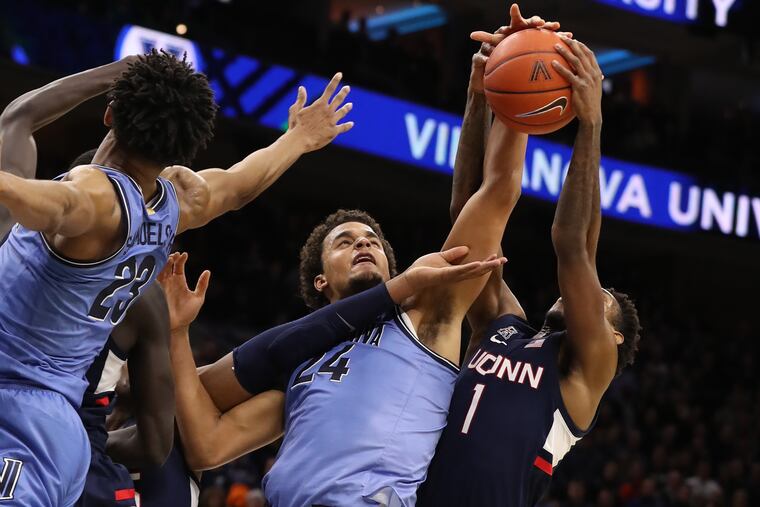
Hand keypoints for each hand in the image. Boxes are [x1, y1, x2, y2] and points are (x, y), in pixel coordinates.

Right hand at [156, 252, 210, 331]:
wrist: (177, 327)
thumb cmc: (188, 314)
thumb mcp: (198, 298)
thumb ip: (202, 285)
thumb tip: (207, 271)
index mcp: (180, 281)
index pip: (179, 266)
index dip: (181, 259)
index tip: (184, 254)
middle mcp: (170, 282)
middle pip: (168, 266)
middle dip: (170, 258)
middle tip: (174, 255)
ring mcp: (161, 286)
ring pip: (159, 270)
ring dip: (163, 264)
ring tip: (168, 259)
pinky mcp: (154, 292)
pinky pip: (152, 280)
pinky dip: (153, 272)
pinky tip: (156, 267)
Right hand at [288, 72, 353, 151]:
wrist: (300, 139)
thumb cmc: (297, 125)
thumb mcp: (296, 110)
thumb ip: (301, 99)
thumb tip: (301, 88)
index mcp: (319, 104)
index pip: (329, 89)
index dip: (335, 81)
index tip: (340, 74)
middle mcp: (328, 111)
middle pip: (338, 99)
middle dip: (343, 93)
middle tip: (347, 88)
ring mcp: (332, 121)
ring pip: (342, 112)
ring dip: (346, 108)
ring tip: (350, 105)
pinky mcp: (334, 132)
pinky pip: (343, 127)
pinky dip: (348, 125)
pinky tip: (351, 124)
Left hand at [388, 246, 505, 301]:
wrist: (411, 277)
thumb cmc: (423, 269)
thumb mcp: (440, 257)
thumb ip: (453, 254)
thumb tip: (466, 248)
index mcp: (456, 270)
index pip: (475, 266)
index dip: (487, 262)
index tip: (498, 256)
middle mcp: (457, 275)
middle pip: (477, 270)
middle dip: (491, 265)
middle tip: (505, 260)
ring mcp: (452, 276)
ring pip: (471, 271)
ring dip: (484, 266)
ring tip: (496, 261)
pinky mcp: (444, 276)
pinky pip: (459, 271)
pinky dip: (469, 268)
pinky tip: (478, 264)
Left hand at [469, 4, 567, 93]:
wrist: (520, 42)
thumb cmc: (508, 41)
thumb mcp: (496, 40)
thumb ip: (486, 37)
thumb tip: (471, 35)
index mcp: (517, 24)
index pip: (515, 18)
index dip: (515, 13)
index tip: (514, 7)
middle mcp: (529, 25)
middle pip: (533, 21)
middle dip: (536, 20)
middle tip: (539, 21)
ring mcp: (539, 30)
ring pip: (546, 27)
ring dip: (551, 26)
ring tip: (557, 27)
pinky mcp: (546, 36)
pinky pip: (555, 36)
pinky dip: (562, 35)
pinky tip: (570, 37)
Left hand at [551, 36, 602, 124]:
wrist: (592, 116)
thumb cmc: (589, 105)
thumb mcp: (591, 90)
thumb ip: (586, 81)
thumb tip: (578, 76)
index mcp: (596, 72)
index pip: (590, 54)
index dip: (581, 46)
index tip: (573, 40)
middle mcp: (593, 73)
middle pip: (582, 53)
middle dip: (572, 43)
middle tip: (562, 37)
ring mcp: (587, 79)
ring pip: (576, 61)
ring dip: (565, 51)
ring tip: (555, 45)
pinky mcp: (580, 86)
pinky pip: (568, 74)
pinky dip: (561, 67)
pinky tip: (553, 63)